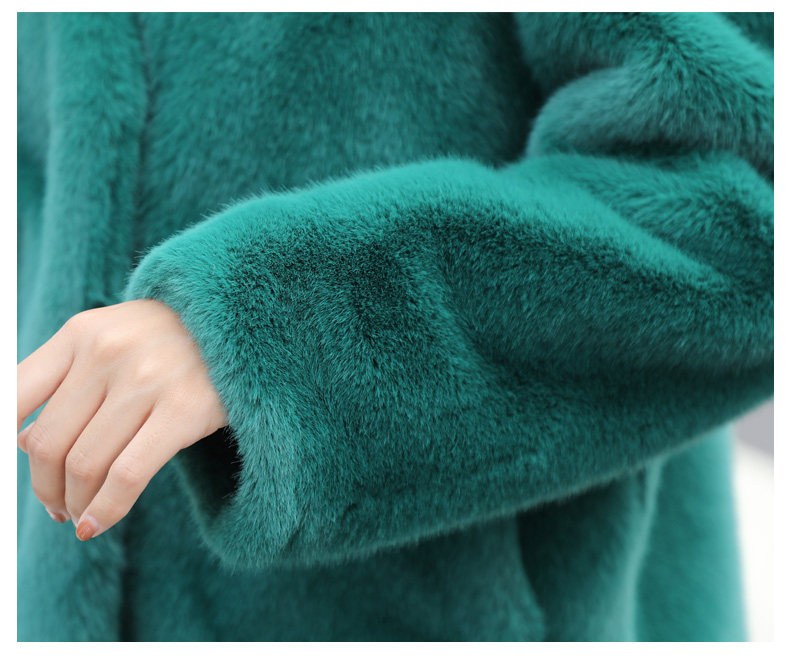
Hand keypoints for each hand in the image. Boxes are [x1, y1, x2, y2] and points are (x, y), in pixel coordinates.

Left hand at [17, 299, 227, 540]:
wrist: (246, 321)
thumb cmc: (173, 337)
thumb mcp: (113, 339)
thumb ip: (65, 380)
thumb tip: (19, 441)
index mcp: (81, 332)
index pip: (13, 395)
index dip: (6, 444)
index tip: (25, 469)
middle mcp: (108, 352)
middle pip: (47, 443)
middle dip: (45, 488)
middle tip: (58, 505)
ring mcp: (147, 381)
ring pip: (83, 465)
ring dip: (74, 504)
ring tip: (82, 516)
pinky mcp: (185, 410)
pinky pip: (127, 476)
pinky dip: (105, 510)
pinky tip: (98, 524)